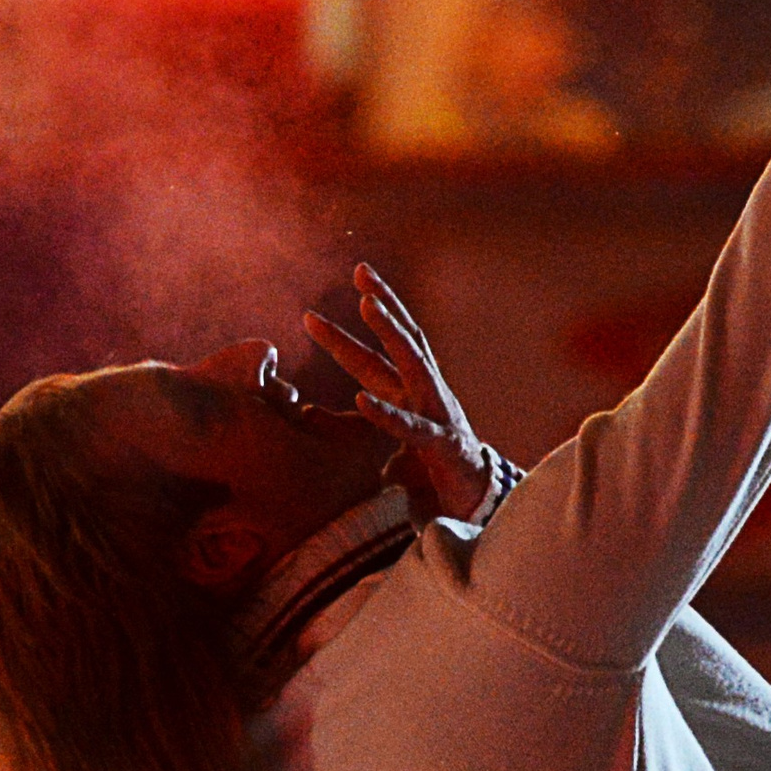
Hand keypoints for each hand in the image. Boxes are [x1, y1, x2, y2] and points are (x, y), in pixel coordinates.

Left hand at [302, 264, 493, 523]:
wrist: (471, 499)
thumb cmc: (426, 466)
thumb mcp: (375, 440)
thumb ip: (339, 425)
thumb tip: (299, 411)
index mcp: (409, 391)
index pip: (380, 349)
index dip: (361, 319)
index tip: (337, 289)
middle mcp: (425, 393)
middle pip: (404, 339)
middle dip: (383, 303)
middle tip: (361, 271)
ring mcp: (437, 414)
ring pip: (415, 364)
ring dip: (392, 332)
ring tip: (368, 305)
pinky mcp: (442, 445)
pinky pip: (411, 427)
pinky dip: (386, 414)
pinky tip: (361, 400)